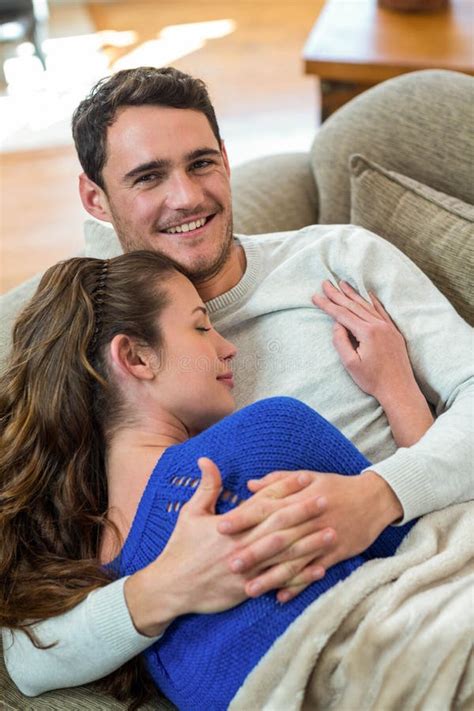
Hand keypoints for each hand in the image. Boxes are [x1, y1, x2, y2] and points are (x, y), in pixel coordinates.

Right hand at [125, 458, 314, 634]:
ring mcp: (246, 568)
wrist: (169, 588)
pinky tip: (320, 569)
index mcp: (229, 524)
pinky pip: (279, 582)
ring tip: (332, 533)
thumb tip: (206, 459)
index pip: (262, 501)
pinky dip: (300, 576)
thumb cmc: (179, 548)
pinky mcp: (248, 589)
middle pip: (278, 525)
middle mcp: (241, 544)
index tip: (305, 477)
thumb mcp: (190, 513)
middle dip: (303, 511)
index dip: (284, 488)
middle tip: (327, 499)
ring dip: (309, 543)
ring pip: (283, 554)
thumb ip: (205, 487)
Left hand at [218, 468, 401, 602]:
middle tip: (229, 565)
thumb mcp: (308, 476)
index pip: (265, 508)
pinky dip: (299, 585)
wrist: (373, 498)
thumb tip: (250, 485)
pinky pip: (314, 572)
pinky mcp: (335, 554)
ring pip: (293, 561)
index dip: (243, 518)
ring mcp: (322, 539)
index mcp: (298, 498)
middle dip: (253, 552)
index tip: (221, 526)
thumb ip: (277, 481)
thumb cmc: (335, 486)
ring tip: (250, 589)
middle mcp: (308, 520)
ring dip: (271, 576)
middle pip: (276, 538)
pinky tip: (282, 597)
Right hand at [312, 280, 432, 446]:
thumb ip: (340, 342)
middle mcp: (378, 325)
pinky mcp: (393, 331)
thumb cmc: (373, 380)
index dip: (327, 305)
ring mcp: (387, 326)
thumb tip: (336, 325)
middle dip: (337, 294)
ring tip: (342, 283)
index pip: (342, 314)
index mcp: (367, 332)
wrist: (399, 388)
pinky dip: (371, 300)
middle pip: (353, 305)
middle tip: (325, 283)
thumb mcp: (351, 363)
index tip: (315, 297)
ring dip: (353, 294)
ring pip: (366, 305)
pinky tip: (366, 294)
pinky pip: (380, 310)